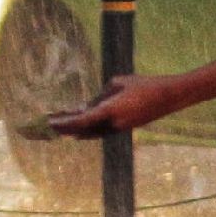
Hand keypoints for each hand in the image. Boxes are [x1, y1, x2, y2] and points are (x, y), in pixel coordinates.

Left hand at [47, 74, 174, 137]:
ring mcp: (119, 128)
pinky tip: (78, 130)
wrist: (168, 97)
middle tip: (47, 125)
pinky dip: (87, 130)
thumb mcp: (118, 83)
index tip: (50, 121)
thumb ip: (101, 95)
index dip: (64, 122)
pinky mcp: (124, 128)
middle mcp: (113, 124)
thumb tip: (87, 106)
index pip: (81, 120)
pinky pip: (100, 131)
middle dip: (65, 128)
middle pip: (83, 130)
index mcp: (111, 111)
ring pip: (91, 133)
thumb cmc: (144, 84)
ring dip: (74, 130)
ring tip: (58, 127)